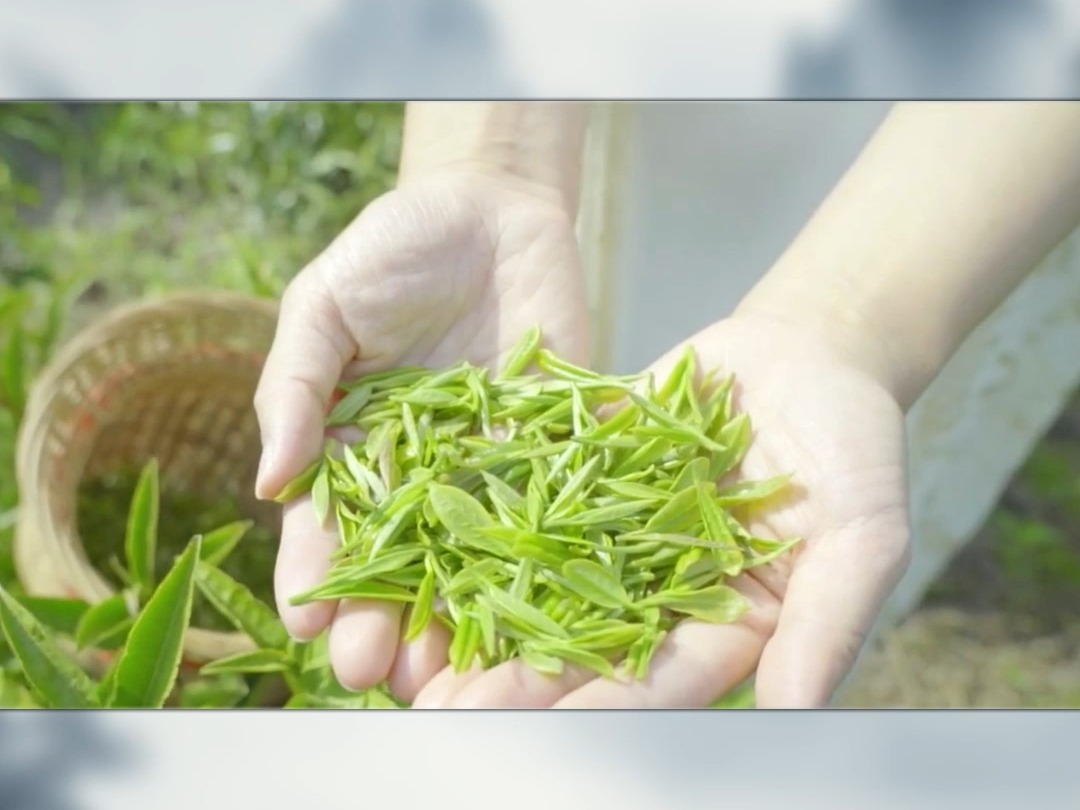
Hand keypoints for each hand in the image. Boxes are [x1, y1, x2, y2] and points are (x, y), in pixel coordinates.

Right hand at [253, 169, 588, 698]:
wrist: (490, 207)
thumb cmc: (391, 249)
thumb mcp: (325, 305)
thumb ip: (296, 385)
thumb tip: (270, 482)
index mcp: (355, 446)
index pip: (329, 527)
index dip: (317, 578)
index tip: (309, 628)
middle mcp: (423, 470)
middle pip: (402, 560)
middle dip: (387, 617)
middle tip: (378, 674)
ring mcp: (492, 462)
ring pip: (475, 553)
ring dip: (462, 612)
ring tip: (450, 671)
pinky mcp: (557, 443)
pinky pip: (557, 503)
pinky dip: (552, 552)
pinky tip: (543, 602)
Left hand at [410, 313, 910, 707]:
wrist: (813, 350)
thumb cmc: (858, 447)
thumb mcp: (863, 536)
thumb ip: (827, 623)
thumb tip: (797, 716)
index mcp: (725, 621)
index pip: (657, 680)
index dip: (595, 709)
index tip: (529, 735)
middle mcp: (661, 585)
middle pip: (583, 642)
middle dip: (517, 678)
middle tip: (442, 709)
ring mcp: (618, 527)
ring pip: (543, 577)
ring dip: (483, 611)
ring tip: (414, 643)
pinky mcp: (589, 469)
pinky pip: (536, 488)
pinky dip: (486, 509)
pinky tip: (426, 531)